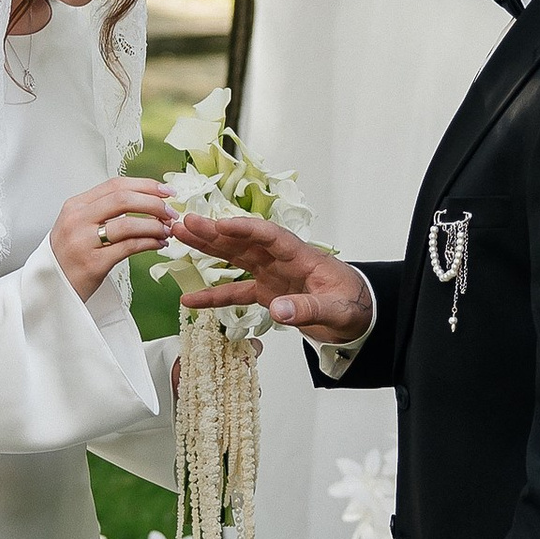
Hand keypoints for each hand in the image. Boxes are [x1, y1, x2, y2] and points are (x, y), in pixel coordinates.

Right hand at [50, 177, 176, 304]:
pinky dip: (150, 243)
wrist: (50, 290)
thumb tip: (143, 200)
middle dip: (154, 203)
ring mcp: (84, 242)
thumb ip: (102, 211)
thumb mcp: (77, 226)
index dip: (145, 185)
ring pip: (128, 223)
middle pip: (123, 199)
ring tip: (167, 230)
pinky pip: (129, 247)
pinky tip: (158, 244)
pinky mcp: (93, 264)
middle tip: (171, 212)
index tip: (165, 190)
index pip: (115, 185)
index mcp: (75, 206)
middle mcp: (77, 220)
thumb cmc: (67, 258)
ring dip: (155, 225)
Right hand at [171, 209, 375, 341]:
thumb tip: (278, 311)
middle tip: (185, 222)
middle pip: (244, 241)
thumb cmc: (353, 305)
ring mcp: (272, 274)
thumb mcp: (336, 310)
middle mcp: (281, 260)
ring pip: (234, 257)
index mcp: (301, 256)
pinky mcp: (267, 292)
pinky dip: (214, 296)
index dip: (245, 229)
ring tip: (180, 236)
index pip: (270, 236)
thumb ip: (308, 309)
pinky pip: (235, 292)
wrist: (359, 316)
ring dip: (208, 248)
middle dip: (215, 231)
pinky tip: (190, 300)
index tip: (221, 224)